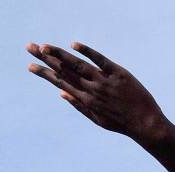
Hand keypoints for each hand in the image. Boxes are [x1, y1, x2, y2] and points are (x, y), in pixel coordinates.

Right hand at [26, 41, 168, 144]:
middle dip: (45, 59)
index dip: (44, 74)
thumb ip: (79, 106)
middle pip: (64, 71)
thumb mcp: (97, 120)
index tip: (30, 65)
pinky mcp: (118, 74)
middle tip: (29, 47)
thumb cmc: (121, 123)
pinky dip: (87, 51)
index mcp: (86, 101)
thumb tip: (61, 92)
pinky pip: (100, 60)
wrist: (145, 124)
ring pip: (78, 65)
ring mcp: (104, 82)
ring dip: (59, 54)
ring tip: (44, 46)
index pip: (60, 83)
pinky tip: (74, 44)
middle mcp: (92, 90)